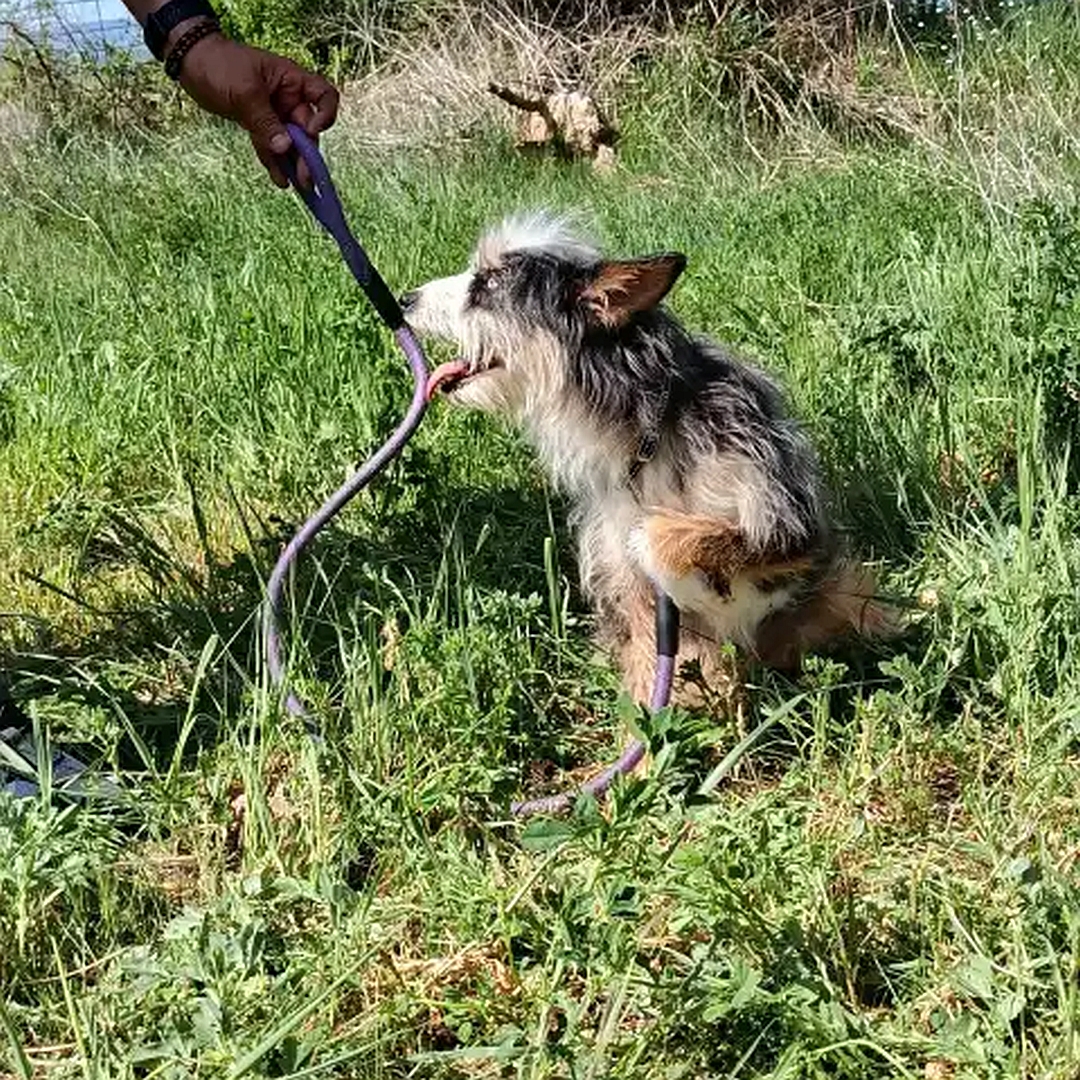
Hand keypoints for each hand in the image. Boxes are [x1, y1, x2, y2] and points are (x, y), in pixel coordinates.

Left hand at [176, 33, 338, 186]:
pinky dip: (275, 163)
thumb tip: (285, 148)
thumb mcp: (244, 92)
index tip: (313, 131)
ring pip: (291, 143)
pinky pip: (271, 146)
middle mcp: (288, 98)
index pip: (324, 96)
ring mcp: (274, 113)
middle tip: (306, 178)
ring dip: (295, 164)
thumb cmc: (220, 64)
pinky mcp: (259, 125)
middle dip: (307, 153)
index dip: (325, 115)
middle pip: (307, 129)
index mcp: (291, 80)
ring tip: (299, 187)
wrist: (191, 61)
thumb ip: (265, 121)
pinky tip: (280, 180)